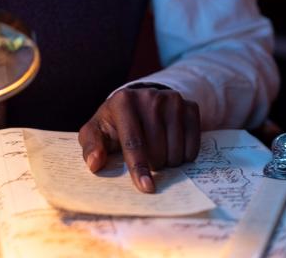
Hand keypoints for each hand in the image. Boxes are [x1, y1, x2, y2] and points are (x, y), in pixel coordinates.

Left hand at [78, 85, 199, 192]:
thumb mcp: (97, 132)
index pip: (133, 141)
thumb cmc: (114, 124)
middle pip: (157, 149)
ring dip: (169, 162)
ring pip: (176, 149)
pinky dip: (185, 155)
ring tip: (158, 152)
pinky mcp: (190, 105)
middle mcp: (149, 96)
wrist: (138, 103)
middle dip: (153, 164)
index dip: (139, 167)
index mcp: (123, 101)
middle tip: (147, 159)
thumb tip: (95, 164)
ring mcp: (172, 99)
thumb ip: (91, 147)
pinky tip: (174, 147)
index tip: (147, 187)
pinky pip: (193, 143)